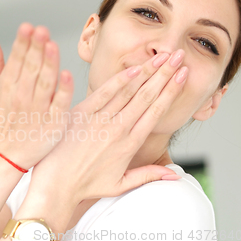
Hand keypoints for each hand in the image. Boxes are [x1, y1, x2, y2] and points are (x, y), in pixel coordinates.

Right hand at [0, 23, 73, 169]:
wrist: (8, 154)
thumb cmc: (3, 118)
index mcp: (8, 85)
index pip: (16, 59)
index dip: (22, 43)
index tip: (27, 27)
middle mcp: (22, 96)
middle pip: (30, 68)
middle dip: (35, 48)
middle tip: (40, 30)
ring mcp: (38, 110)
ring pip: (45, 83)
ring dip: (48, 64)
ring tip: (51, 45)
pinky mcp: (53, 122)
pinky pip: (59, 104)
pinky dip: (63, 91)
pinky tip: (66, 75)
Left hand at [28, 50, 186, 203]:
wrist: (57, 184)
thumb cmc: (86, 184)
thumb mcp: (120, 184)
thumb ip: (149, 175)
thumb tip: (176, 175)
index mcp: (129, 144)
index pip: (156, 112)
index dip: (171, 91)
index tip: (183, 75)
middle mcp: (117, 129)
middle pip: (146, 96)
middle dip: (164, 74)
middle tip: (179, 56)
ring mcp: (98, 120)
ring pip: (128, 91)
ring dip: (147, 71)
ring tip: (162, 56)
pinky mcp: (80, 114)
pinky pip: (103, 92)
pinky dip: (119, 79)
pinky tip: (134, 67)